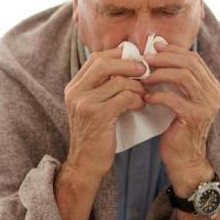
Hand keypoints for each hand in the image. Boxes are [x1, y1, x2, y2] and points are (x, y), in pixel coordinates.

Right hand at [62, 47, 147, 180]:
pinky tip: (140, 106)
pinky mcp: (97, 115)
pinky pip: (124, 98)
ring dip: (136, 86)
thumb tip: (128, 64)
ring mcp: (84, 103)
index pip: (96, 58)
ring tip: (143, 94)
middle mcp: (75, 91)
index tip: (136, 59)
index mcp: (74, 86)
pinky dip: (137, 99)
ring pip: (118, 81)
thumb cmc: (95, 135)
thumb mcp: (92, 107)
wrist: (85, 164)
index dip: (118, 55)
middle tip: (146, 70)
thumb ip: (102, 87)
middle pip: (104, 62)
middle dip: (129, 64)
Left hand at [143, 42, 219, 195]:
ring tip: (142, 78)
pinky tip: (145, 98)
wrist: (185, 160)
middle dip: (163, 59)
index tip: (152, 48)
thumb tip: (157, 49)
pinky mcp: (195, 117)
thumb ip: (174, 79)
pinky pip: (173, 98)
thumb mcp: (179, 99)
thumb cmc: (177, 128)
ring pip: (183, 76)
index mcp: (212, 86)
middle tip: (143, 60)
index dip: (172, 50)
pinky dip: (157, 96)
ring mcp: (207, 105)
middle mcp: (214, 93)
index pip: (193, 58)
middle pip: (188, 63)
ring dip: (159, 74)